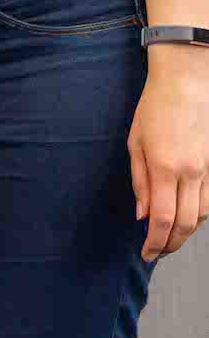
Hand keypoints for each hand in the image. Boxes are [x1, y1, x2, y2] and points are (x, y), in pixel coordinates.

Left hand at [130, 58, 208, 261]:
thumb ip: (140, 182)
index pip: (163, 219)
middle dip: (171, 245)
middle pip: (186, 224)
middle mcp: (191, 173)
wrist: (188, 84)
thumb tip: (143, 215)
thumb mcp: (135, 143)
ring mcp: (208, 170)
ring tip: (169, 241)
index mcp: (165, 168)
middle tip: (156, 253)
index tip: (146, 253)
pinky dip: (198, 216)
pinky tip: (185, 220)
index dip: (155, 242)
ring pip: (202, 215)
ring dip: (186, 233)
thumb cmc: (155, 109)